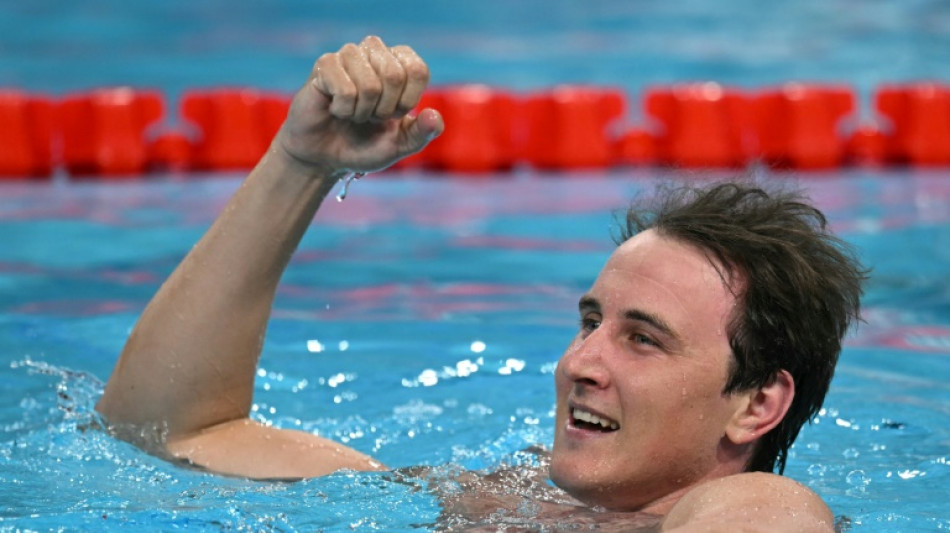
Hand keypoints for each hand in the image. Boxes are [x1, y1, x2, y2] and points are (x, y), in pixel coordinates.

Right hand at [275, 36, 443, 175]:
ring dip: (362, 112)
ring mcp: (349, 55)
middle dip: (384, 110)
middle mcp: (375, 51)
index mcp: (400, 63)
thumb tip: (434, 117)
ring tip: (353, 113)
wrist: (326, 156)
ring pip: (370, 85)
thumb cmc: (364, 145)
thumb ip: (422, 133)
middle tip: (370, 116)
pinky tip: (336, 110)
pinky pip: (345, 90)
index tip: (393, 115)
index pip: (417, 70)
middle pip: (394, 75)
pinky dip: (343, 110)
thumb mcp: (400, 145)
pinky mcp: (325, 65)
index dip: (407, 102)